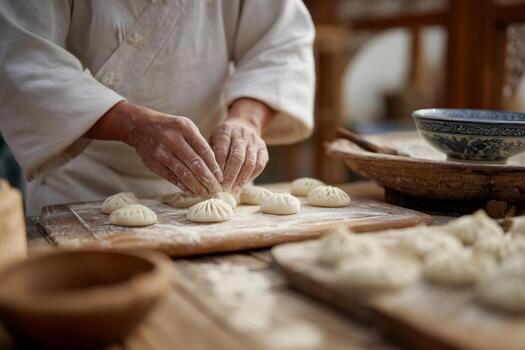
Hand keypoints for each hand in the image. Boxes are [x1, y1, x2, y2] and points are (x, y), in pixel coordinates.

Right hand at [86, 102, 222, 196]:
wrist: (140, 127)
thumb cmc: (171, 129)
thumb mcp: (186, 127)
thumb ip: (199, 144)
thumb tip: (214, 169)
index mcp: (184, 127)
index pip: (204, 150)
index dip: (214, 166)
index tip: (221, 178)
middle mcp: (172, 139)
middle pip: (195, 163)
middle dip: (207, 179)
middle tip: (216, 190)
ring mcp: (161, 152)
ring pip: (183, 173)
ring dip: (196, 186)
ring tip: (205, 194)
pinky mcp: (154, 164)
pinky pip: (172, 178)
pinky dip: (183, 186)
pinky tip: (192, 191)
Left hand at [209, 99, 271, 193]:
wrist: (243, 125)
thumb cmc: (222, 138)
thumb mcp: (212, 140)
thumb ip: (211, 154)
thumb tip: (207, 176)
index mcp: (226, 130)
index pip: (222, 150)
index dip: (219, 167)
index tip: (215, 181)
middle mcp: (242, 134)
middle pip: (237, 157)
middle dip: (230, 176)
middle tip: (224, 190)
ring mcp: (254, 141)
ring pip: (250, 163)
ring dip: (241, 179)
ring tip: (234, 191)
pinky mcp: (263, 149)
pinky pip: (259, 165)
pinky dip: (250, 177)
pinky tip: (243, 185)